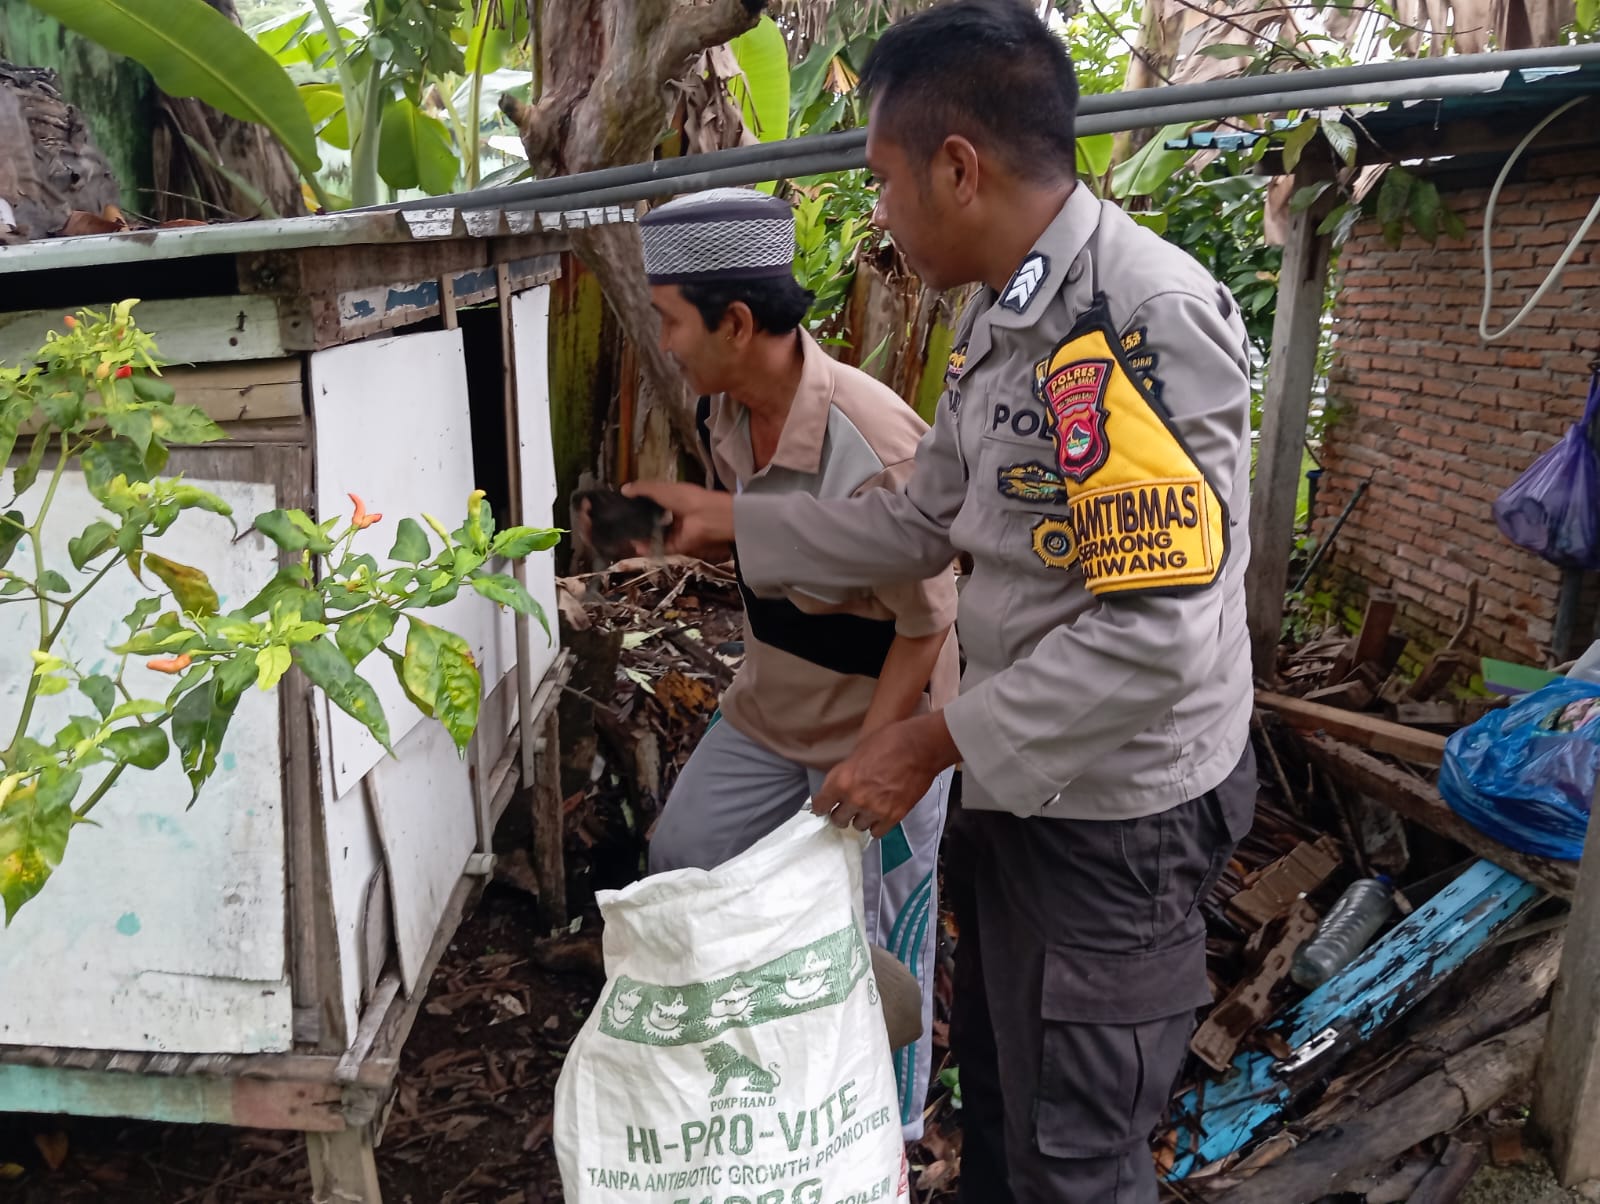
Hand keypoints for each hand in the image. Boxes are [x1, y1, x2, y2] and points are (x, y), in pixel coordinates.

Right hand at [623, 480, 734, 558]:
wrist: (706, 516)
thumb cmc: (684, 497)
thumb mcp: (660, 488)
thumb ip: (642, 489)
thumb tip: (623, 489)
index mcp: (674, 499)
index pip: (654, 502)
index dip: (640, 504)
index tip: (625, 507)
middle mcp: (675, 515)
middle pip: (654, 521)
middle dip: (639, 523)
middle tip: (623, 525)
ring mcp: (677, 532)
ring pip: (656, 536)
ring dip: (642, 538)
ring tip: (627, 538)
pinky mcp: (678, 546)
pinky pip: (661, 548)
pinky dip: (649, 549)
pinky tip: (636, 547)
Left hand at [812, 712, 959, 837]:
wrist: (921, 747)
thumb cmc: (888, 741)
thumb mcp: (857, 753)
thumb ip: (845, 774)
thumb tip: (838, 787)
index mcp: (842, 780)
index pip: (821, 805)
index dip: (821, 806)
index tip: (824, 806)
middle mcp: (855, 799)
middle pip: (838, 820)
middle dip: (841, 813)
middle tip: (847, 807)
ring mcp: (875, 810)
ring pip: (858, 826)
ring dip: (860, 818)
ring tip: (867, 809)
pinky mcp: (893, 816)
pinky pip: (877, 832)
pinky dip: (876, 825)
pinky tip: (879, 816)